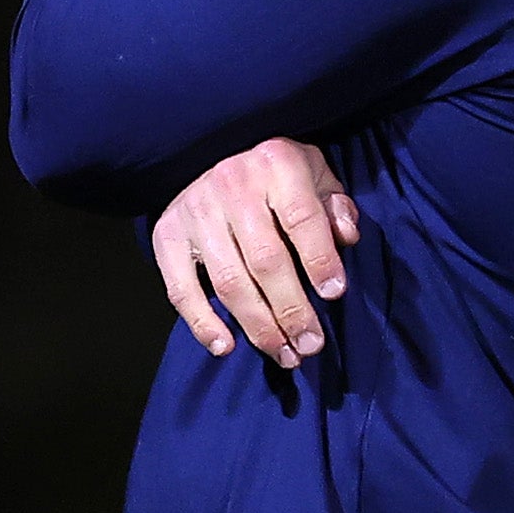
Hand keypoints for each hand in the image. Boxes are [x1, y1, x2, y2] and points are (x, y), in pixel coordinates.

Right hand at [152, 138, 359, 365]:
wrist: (210, 158)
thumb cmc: (275, 179)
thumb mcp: (315, 175)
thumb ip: (335, 206)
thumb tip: (346, 237)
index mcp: (275, 164)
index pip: (301, 218)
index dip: (319, 259)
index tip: (335, 294)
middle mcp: (232, 184)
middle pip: (265, 259)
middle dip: (292, 309)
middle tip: (311, 344)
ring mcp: (196, 211)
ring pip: (229, 281)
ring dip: (258, 326)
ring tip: (283, 354)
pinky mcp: (167, 236)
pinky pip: (181, 289)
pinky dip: (202, 323)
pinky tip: (226, 347)